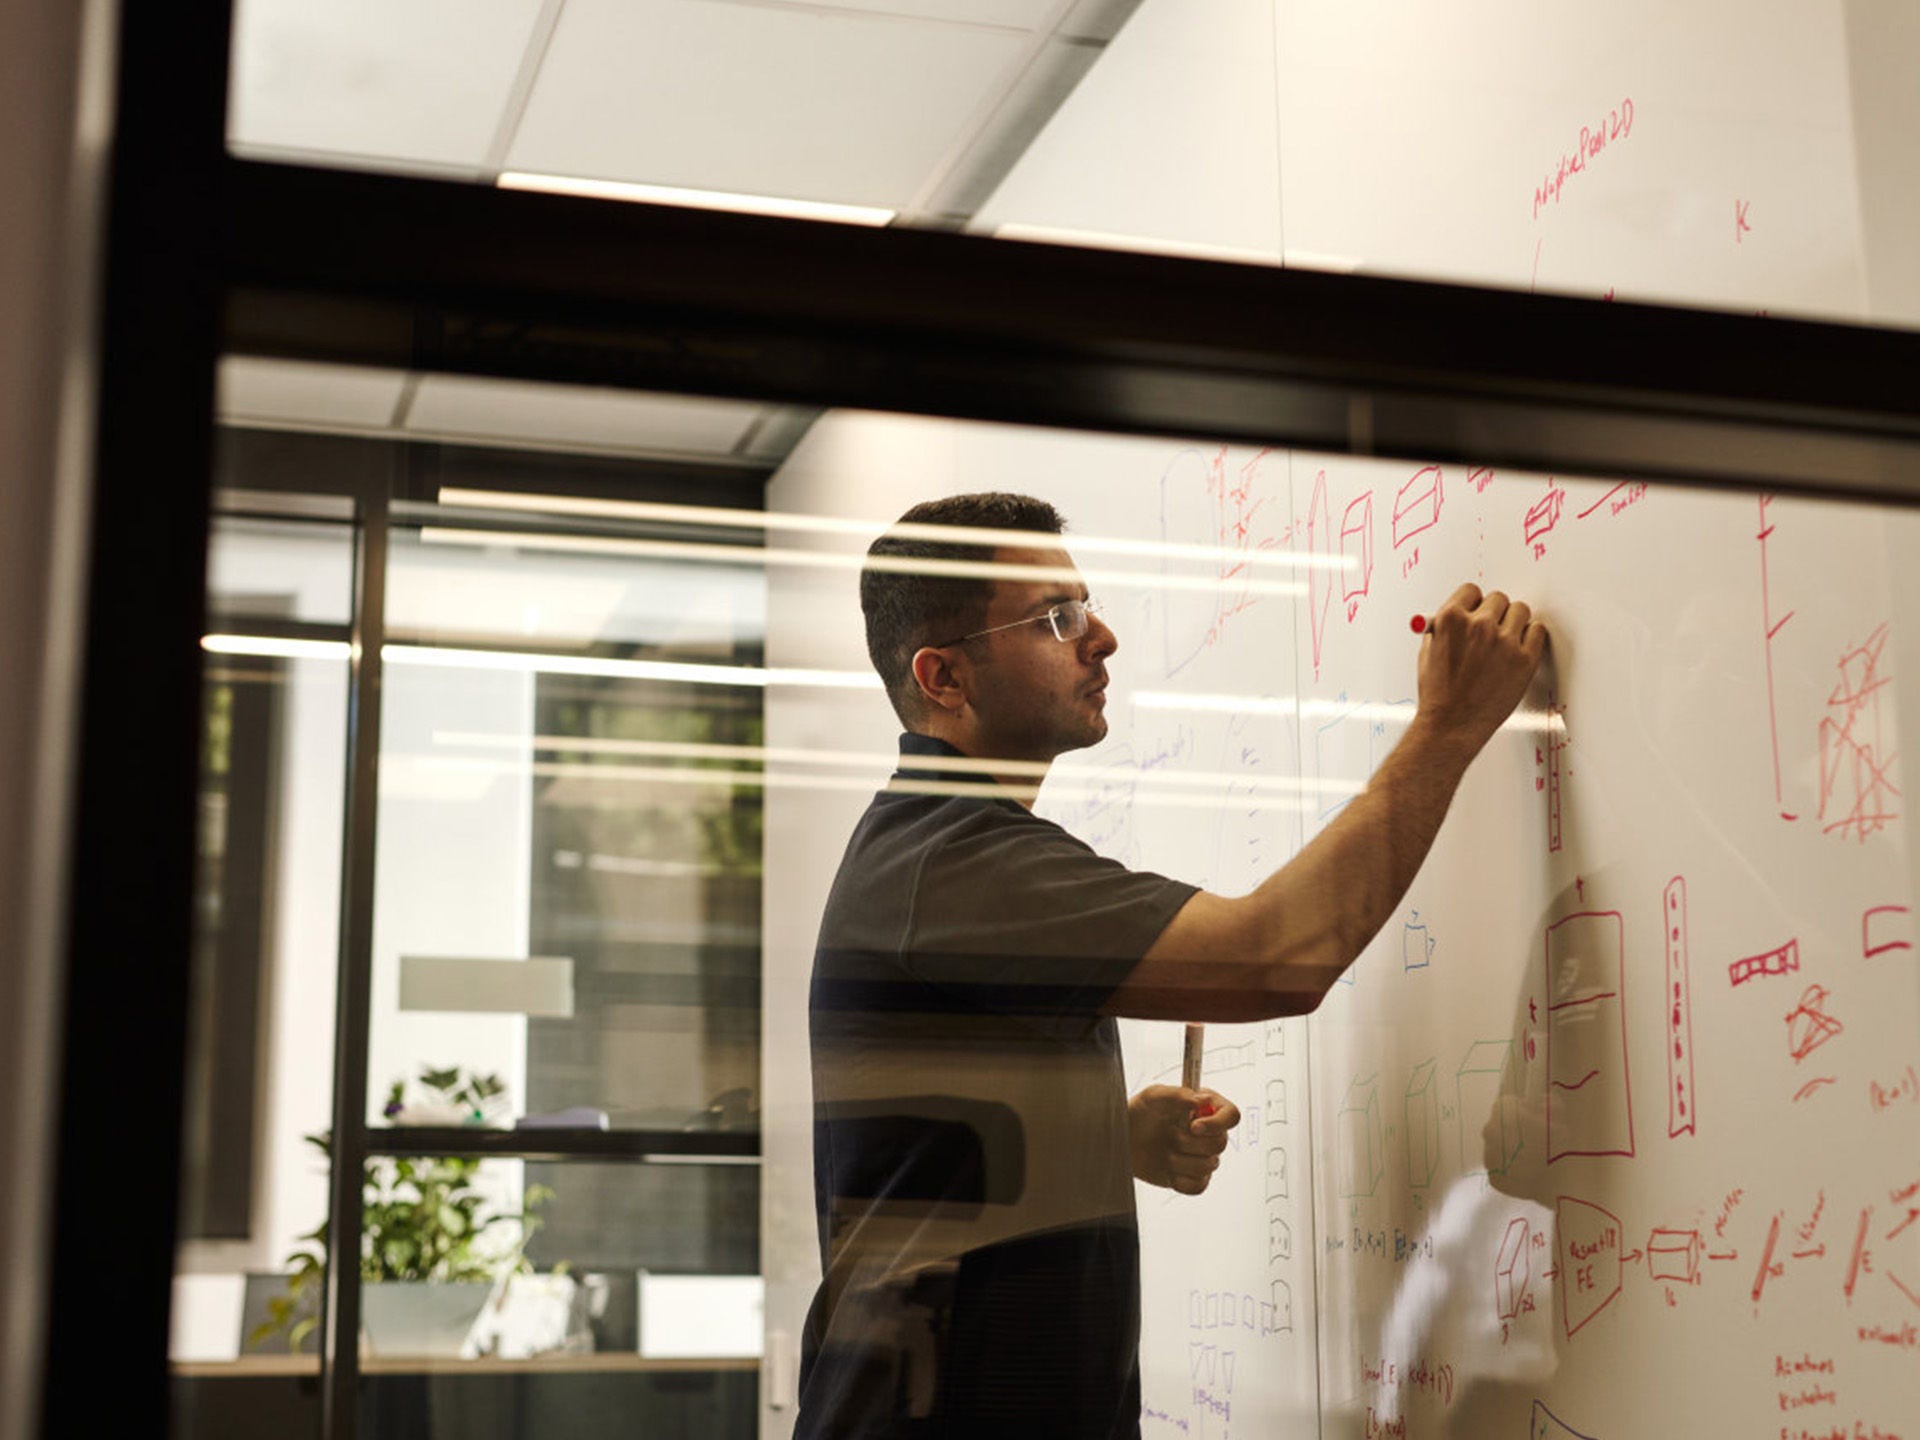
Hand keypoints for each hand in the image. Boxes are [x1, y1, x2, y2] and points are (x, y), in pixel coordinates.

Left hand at [1128, 1085, 1239, 1193]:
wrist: (1123, 1140)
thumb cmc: (1139, 1113)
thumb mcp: (1154, 1096)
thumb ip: (1178, 1094)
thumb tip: (1203, 1100)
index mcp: (1205, 1109)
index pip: (1231, 1115)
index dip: (1218, 1123)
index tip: (1194, 1126)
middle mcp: (1208, 1133)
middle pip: (1221, 1143)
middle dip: (1190, 1142)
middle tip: (1170, 1135)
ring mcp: (1202, 1157)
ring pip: (1209, 1166)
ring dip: (1181, 1160)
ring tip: (1165, 1152)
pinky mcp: (1193, 1178)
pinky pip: (1198, 1186)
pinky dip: (1181, 1180)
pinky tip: (1168, 1169)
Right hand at [1415, 583, 1547, 754]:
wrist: (1451, 726)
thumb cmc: (1438, 694)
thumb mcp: (1428, 652)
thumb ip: (1444, 628)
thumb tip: (1460, 614)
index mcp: (1451, 618)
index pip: (1471, 590)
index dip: (1473, 603)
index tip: (1476, 612)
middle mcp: (1479, 625)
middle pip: (1499, 598)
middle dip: (1494, 613)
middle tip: (1491, 630)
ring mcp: (1504, 641)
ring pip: (1521, 610)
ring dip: (1514, 622)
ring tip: (1506, 640)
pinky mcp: (1525, 659)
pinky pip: (1538, 631)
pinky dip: (1531, 636)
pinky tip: (1519, 648)